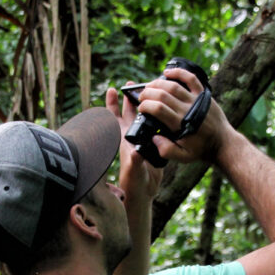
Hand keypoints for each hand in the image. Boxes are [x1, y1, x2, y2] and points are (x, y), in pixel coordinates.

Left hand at [106, 86, 161, 205]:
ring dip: (144, 106)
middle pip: (129, 113)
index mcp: (124, 139)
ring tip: (148, 91)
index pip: (114, 117)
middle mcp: (132, 137)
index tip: (111, 89)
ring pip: (142, 119)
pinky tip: (163, 111)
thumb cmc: (133, 182)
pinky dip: (157, 119)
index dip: (112, 104)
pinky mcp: (152, 146)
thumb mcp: (134, 169)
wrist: (143, 192)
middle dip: (129, 98)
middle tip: (131, 82)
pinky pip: (154, 129)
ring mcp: (142, 141)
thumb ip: (135, 160)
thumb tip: (137, 151)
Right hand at [136, 67, 233, 163]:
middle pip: (163, 94)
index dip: (145, 106)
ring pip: (173, 85)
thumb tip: (154, 138)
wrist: (222, 143)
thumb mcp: (183, 157)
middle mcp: (187, 109)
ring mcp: (196, 100)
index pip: (158, 109)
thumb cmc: (201, 149)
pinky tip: (167, 73)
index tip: (141, 108)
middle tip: (141, 97)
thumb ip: (166, 150)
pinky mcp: (203, 94)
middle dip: (148, 93)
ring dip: (158, 83)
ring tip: (149, 86)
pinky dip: (178, 72)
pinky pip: (190, 78)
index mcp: (180, 124)